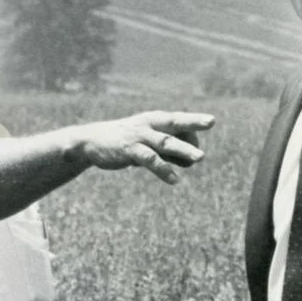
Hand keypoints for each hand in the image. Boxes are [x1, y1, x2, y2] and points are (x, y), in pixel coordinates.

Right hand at [74, 111, 215, 183]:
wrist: (90, 142)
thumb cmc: (124, 142)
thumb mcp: (147, 142)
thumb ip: (168, 150)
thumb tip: (190, 160)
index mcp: (153, 120)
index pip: (178, 121)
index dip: (192, 126)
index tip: (200, 140)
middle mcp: (147, 124)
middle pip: (174, 122)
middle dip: (192, 121)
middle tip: (211, 121)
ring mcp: (138, 137)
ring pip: (164, 142)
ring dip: (183, 149)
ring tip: (199, 158)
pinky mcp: (129, 150)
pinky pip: (149, 160)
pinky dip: (163, 169)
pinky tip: (174, 180)